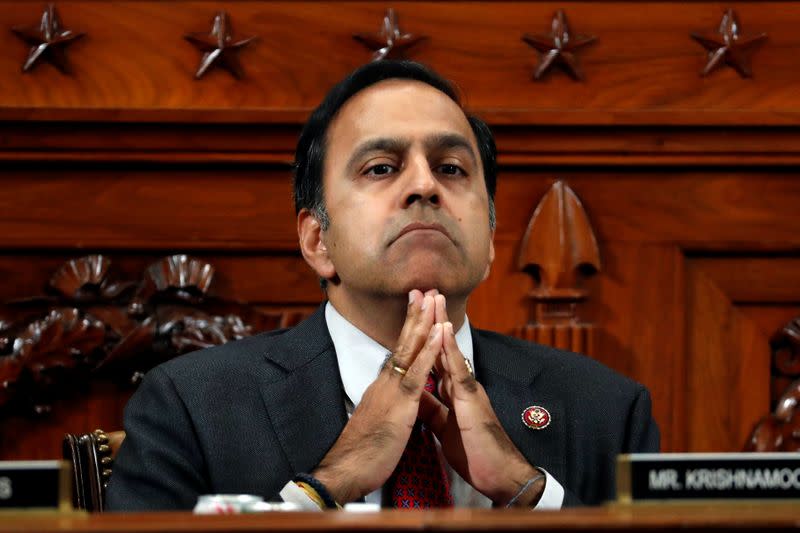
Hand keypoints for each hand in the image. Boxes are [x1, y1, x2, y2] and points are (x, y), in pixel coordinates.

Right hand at [312, 290, 442, 503]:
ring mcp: (391, 390)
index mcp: (383, 387)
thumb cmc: (364, 452)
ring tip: (431, 299)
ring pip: (408, 349)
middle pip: (402, 342)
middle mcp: (385, 381)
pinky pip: (416, 373)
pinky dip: (428, 351)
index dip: (409, 330)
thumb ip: (387, 406)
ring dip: (422, 323)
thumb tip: (394, 400)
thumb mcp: (379, 423)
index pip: (398, 352)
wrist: (347, 470)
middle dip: (414, 315)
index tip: (416, 308)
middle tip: (424, 289)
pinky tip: (437, 334)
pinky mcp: (399, 404)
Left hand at [419, 295, 544, 506]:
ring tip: (433, 297)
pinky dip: (449, 347)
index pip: (433, 358)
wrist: (497, 474)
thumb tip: (418, 397)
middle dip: (431, 321)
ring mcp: (467, 388)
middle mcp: (460, 384)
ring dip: (441, 323)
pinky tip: (444, 328)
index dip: (423, 337)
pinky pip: (458, 368)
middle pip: (441, 347)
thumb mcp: (444, 428)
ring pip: (449, 350)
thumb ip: (433, 409)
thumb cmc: (474, 452)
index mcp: (451, 391)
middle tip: (423, 292)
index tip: (412, 316)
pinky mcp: (471, 398)